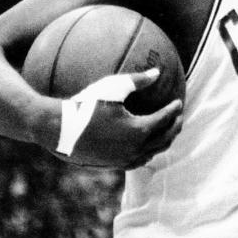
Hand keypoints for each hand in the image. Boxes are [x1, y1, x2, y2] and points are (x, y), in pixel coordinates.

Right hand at [49, 69, 183, 167]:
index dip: (173, 110)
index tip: (178, 102)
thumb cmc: (85, 104)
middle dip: (175, 127)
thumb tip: (158, 73)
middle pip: (164, 139)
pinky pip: (138, 161)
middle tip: (178, 117)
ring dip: (163, 142)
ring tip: (166, 131)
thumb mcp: (113, 87)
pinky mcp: (113, 165)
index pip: (164, 120)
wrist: (58, 129)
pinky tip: (145, 145)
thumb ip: (138, 80)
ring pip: (153, 153)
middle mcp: (135, 149)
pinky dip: (148, 152)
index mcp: (139, 130)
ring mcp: (124, 160)